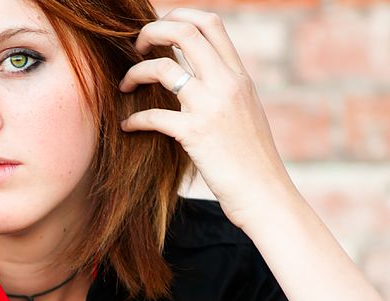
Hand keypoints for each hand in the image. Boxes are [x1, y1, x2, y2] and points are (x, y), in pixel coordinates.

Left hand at [119, 8, 299, 229]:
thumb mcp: (246, 113)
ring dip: (136, 72)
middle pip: (184, 32)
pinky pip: (154, 116)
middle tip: (136, 48)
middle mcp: (226, 84)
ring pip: (163, 68)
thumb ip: (225, 89)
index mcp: (239, 76)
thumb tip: (199, 76)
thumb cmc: (252, 160)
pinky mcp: (195, 135)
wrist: (264, 194)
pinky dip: (134, 119)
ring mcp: (211, 107)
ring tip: (125, 85)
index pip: (211, 23)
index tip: (160, 31)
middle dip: (151, 31)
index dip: (179, 16)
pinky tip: (128, 126)